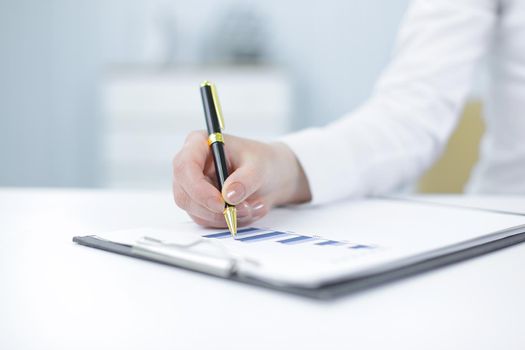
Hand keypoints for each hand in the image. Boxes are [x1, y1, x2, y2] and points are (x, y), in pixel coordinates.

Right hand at [172, 131, 310, 227]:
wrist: (271, 175)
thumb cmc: (261, 161)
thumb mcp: (259, 165)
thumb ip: (246, 179)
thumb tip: (229, 195)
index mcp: (199, 144)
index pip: (185, 167)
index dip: (198, 188)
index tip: (220, 203)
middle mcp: (190, 165)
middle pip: (185, 194)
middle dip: (214, 209)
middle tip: (243, 210)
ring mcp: (192, 187)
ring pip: (196, 212)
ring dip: (224, 217)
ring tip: (252, 208)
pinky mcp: (199, 204)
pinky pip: (206, 220)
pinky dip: (228, 221)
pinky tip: (247, 210)